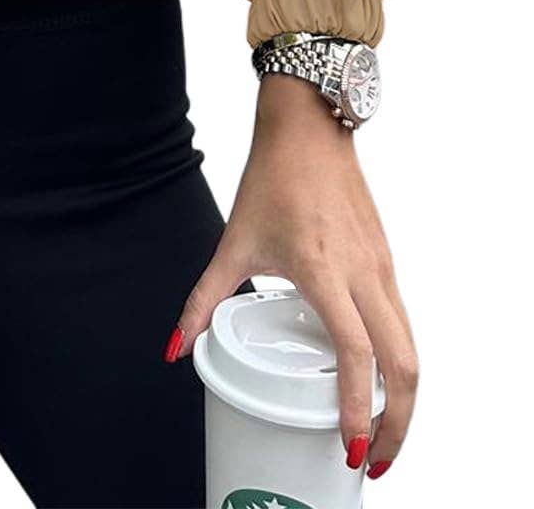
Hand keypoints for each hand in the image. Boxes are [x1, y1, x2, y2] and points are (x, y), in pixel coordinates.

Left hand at [164, 72, 416, 480]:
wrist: (309, 129)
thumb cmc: (272, 181)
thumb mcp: (233, 243)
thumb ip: (203, 300)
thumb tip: (177, 348)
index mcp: (323, 269)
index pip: (354, 350)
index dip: (355, 405)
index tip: (351, 446)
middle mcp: (363, 272)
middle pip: (403, 364)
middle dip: (395, 422)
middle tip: (374, 461)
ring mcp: (382, 267)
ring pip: (412, 347)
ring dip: (404, 400)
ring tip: (381, 437)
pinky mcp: (388, 262)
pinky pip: (406, 325)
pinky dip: (401, 366)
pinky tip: (381, 387)